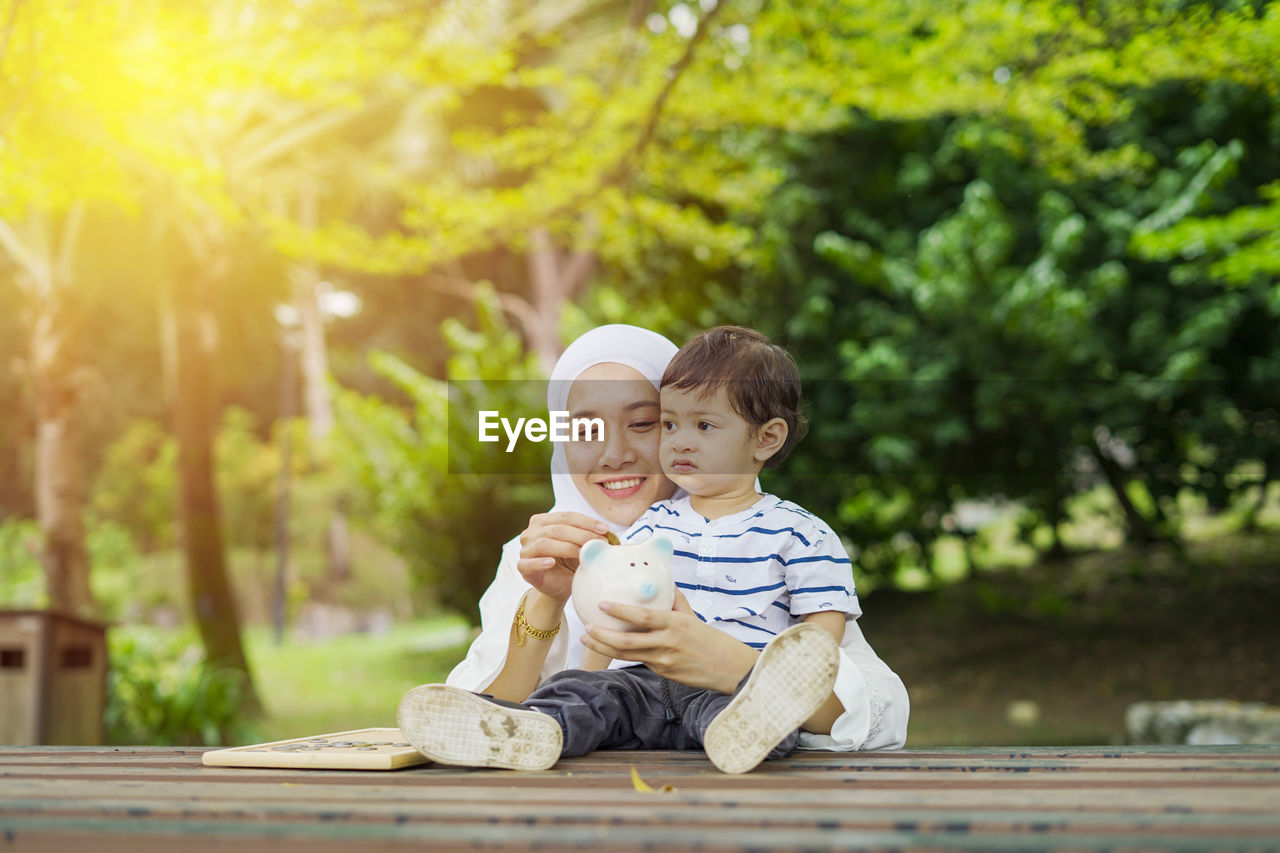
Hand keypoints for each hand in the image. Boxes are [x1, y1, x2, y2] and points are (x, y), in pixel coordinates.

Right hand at [516, 511, 609, 602]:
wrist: (560, 586)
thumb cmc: (569, 562)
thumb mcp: (581, 547)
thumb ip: (589, 538)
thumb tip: (607, 533)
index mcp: (544, 521)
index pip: (566, 516)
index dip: (586, 522)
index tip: (604, 529)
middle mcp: (531, 532)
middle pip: (557, 528)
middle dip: (581, 535)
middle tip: (598, 542)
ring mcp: (525, 549)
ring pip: (544, 543)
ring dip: (566, 547)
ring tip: (582, 553)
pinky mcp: (522, 567)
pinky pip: (527, 563)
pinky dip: (539, 562)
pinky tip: (551, 562)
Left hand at [579, 590, 758, 693]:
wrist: (730, 669)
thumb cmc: (712, 640)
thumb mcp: (693, 617)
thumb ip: (675, 600)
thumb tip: (664, 581)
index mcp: (675, 624)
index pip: (642, 617)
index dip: (620, 611)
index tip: (602, 604)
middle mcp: (667, 643)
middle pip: (627, 641)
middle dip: (602, 635)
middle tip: (586, 628)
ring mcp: (664, 661)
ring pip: (627, 655)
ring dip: (604, 647)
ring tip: (588, 639)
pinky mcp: (664, 674)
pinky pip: (640, 662)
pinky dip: (622, 655)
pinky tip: (608, 648)